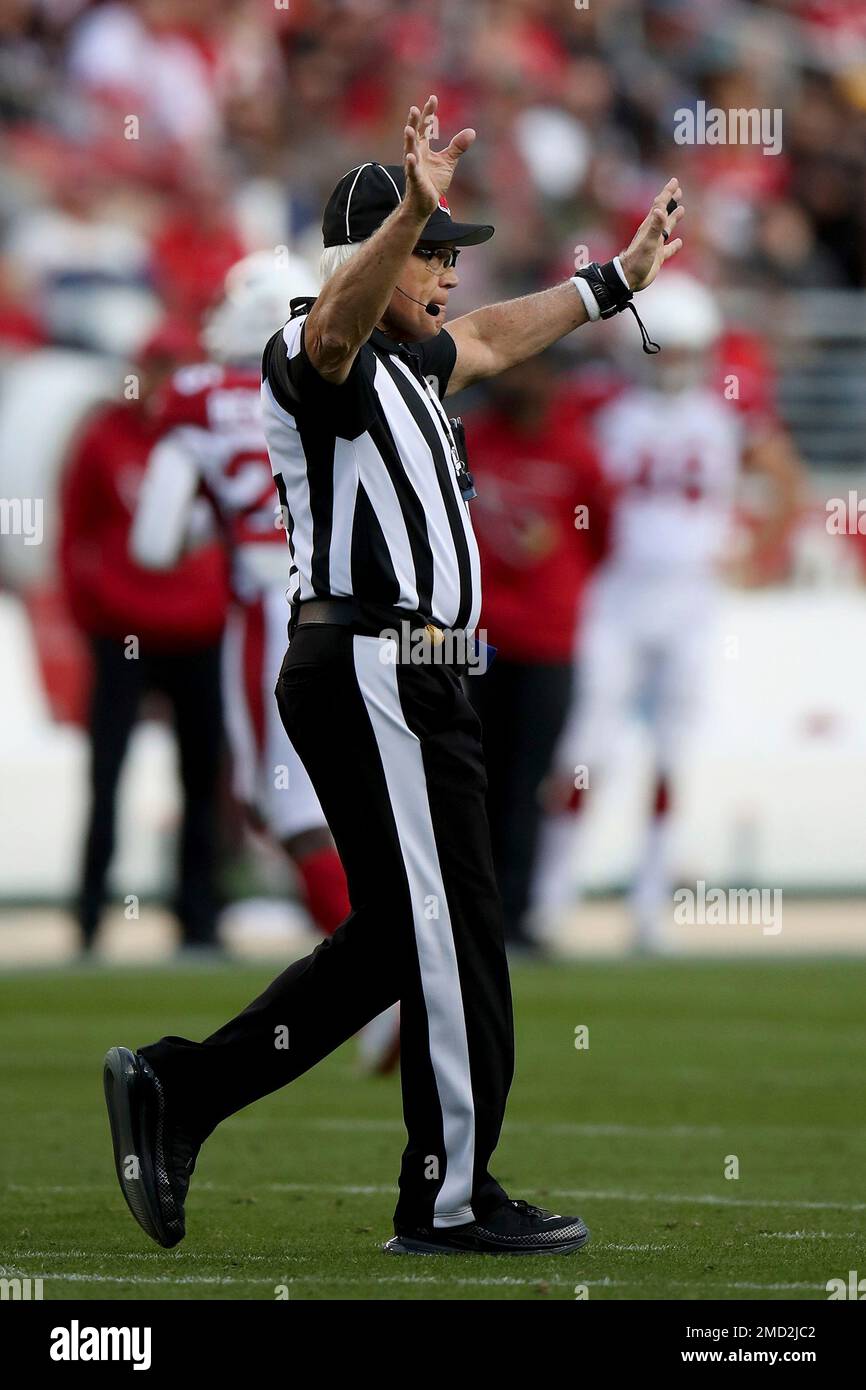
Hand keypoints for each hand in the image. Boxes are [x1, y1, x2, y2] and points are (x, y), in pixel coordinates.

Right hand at [403, 94, 475, 218]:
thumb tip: (472, 132)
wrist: (425, 204)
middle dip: (415, 123)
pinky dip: (411, 164)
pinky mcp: (415, 181)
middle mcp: (416, 154)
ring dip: (409, 140)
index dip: (429, 113)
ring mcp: (414, 167)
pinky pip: (412, 171)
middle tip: (415, 109)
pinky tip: (410, 157)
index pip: (425, 127)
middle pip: (415, 135)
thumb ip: (457, 146)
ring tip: (409, 129)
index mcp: (423, 148)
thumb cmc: (433, 182)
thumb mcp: (448, 162)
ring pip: (410, 151)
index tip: (433, 98)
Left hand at [619, 178, 684, 290]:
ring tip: (681, 209)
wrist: (628, 279)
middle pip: (663, 213)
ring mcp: (655, 245)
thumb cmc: (636, 262)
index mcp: (650, 227)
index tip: (675, 182)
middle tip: (678, 190)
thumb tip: (660, 210)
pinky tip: (679, 242)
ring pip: (666, 228)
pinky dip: (674, 245)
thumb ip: (655, 227)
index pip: (660, 205)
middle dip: (670, 201)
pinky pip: (668, 248)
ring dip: (673, 218)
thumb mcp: (647, 243)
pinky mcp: (657, 257)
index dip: (667, 193)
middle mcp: (652, 234)